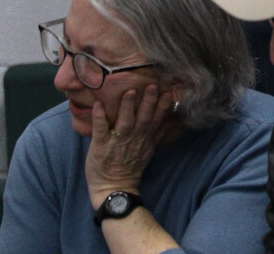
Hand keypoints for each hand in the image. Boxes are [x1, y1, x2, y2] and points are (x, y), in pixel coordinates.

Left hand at [86, 85, 168, 207]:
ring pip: (124, 122)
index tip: (168, 92)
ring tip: (130, 92)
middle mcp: (133, 138)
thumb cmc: (131, 166)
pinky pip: (100, 129)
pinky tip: (98, 104)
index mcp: (145, 138)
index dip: (163, 106)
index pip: (156, 119)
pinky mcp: (100, 146)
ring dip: (127, 107)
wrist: (114, 187)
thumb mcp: (149, 150)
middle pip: (143, 118)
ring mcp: (117, 142)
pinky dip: (99, 117)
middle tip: (152, 85)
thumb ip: (159, 133)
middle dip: (148, 102)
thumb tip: (174, 118)